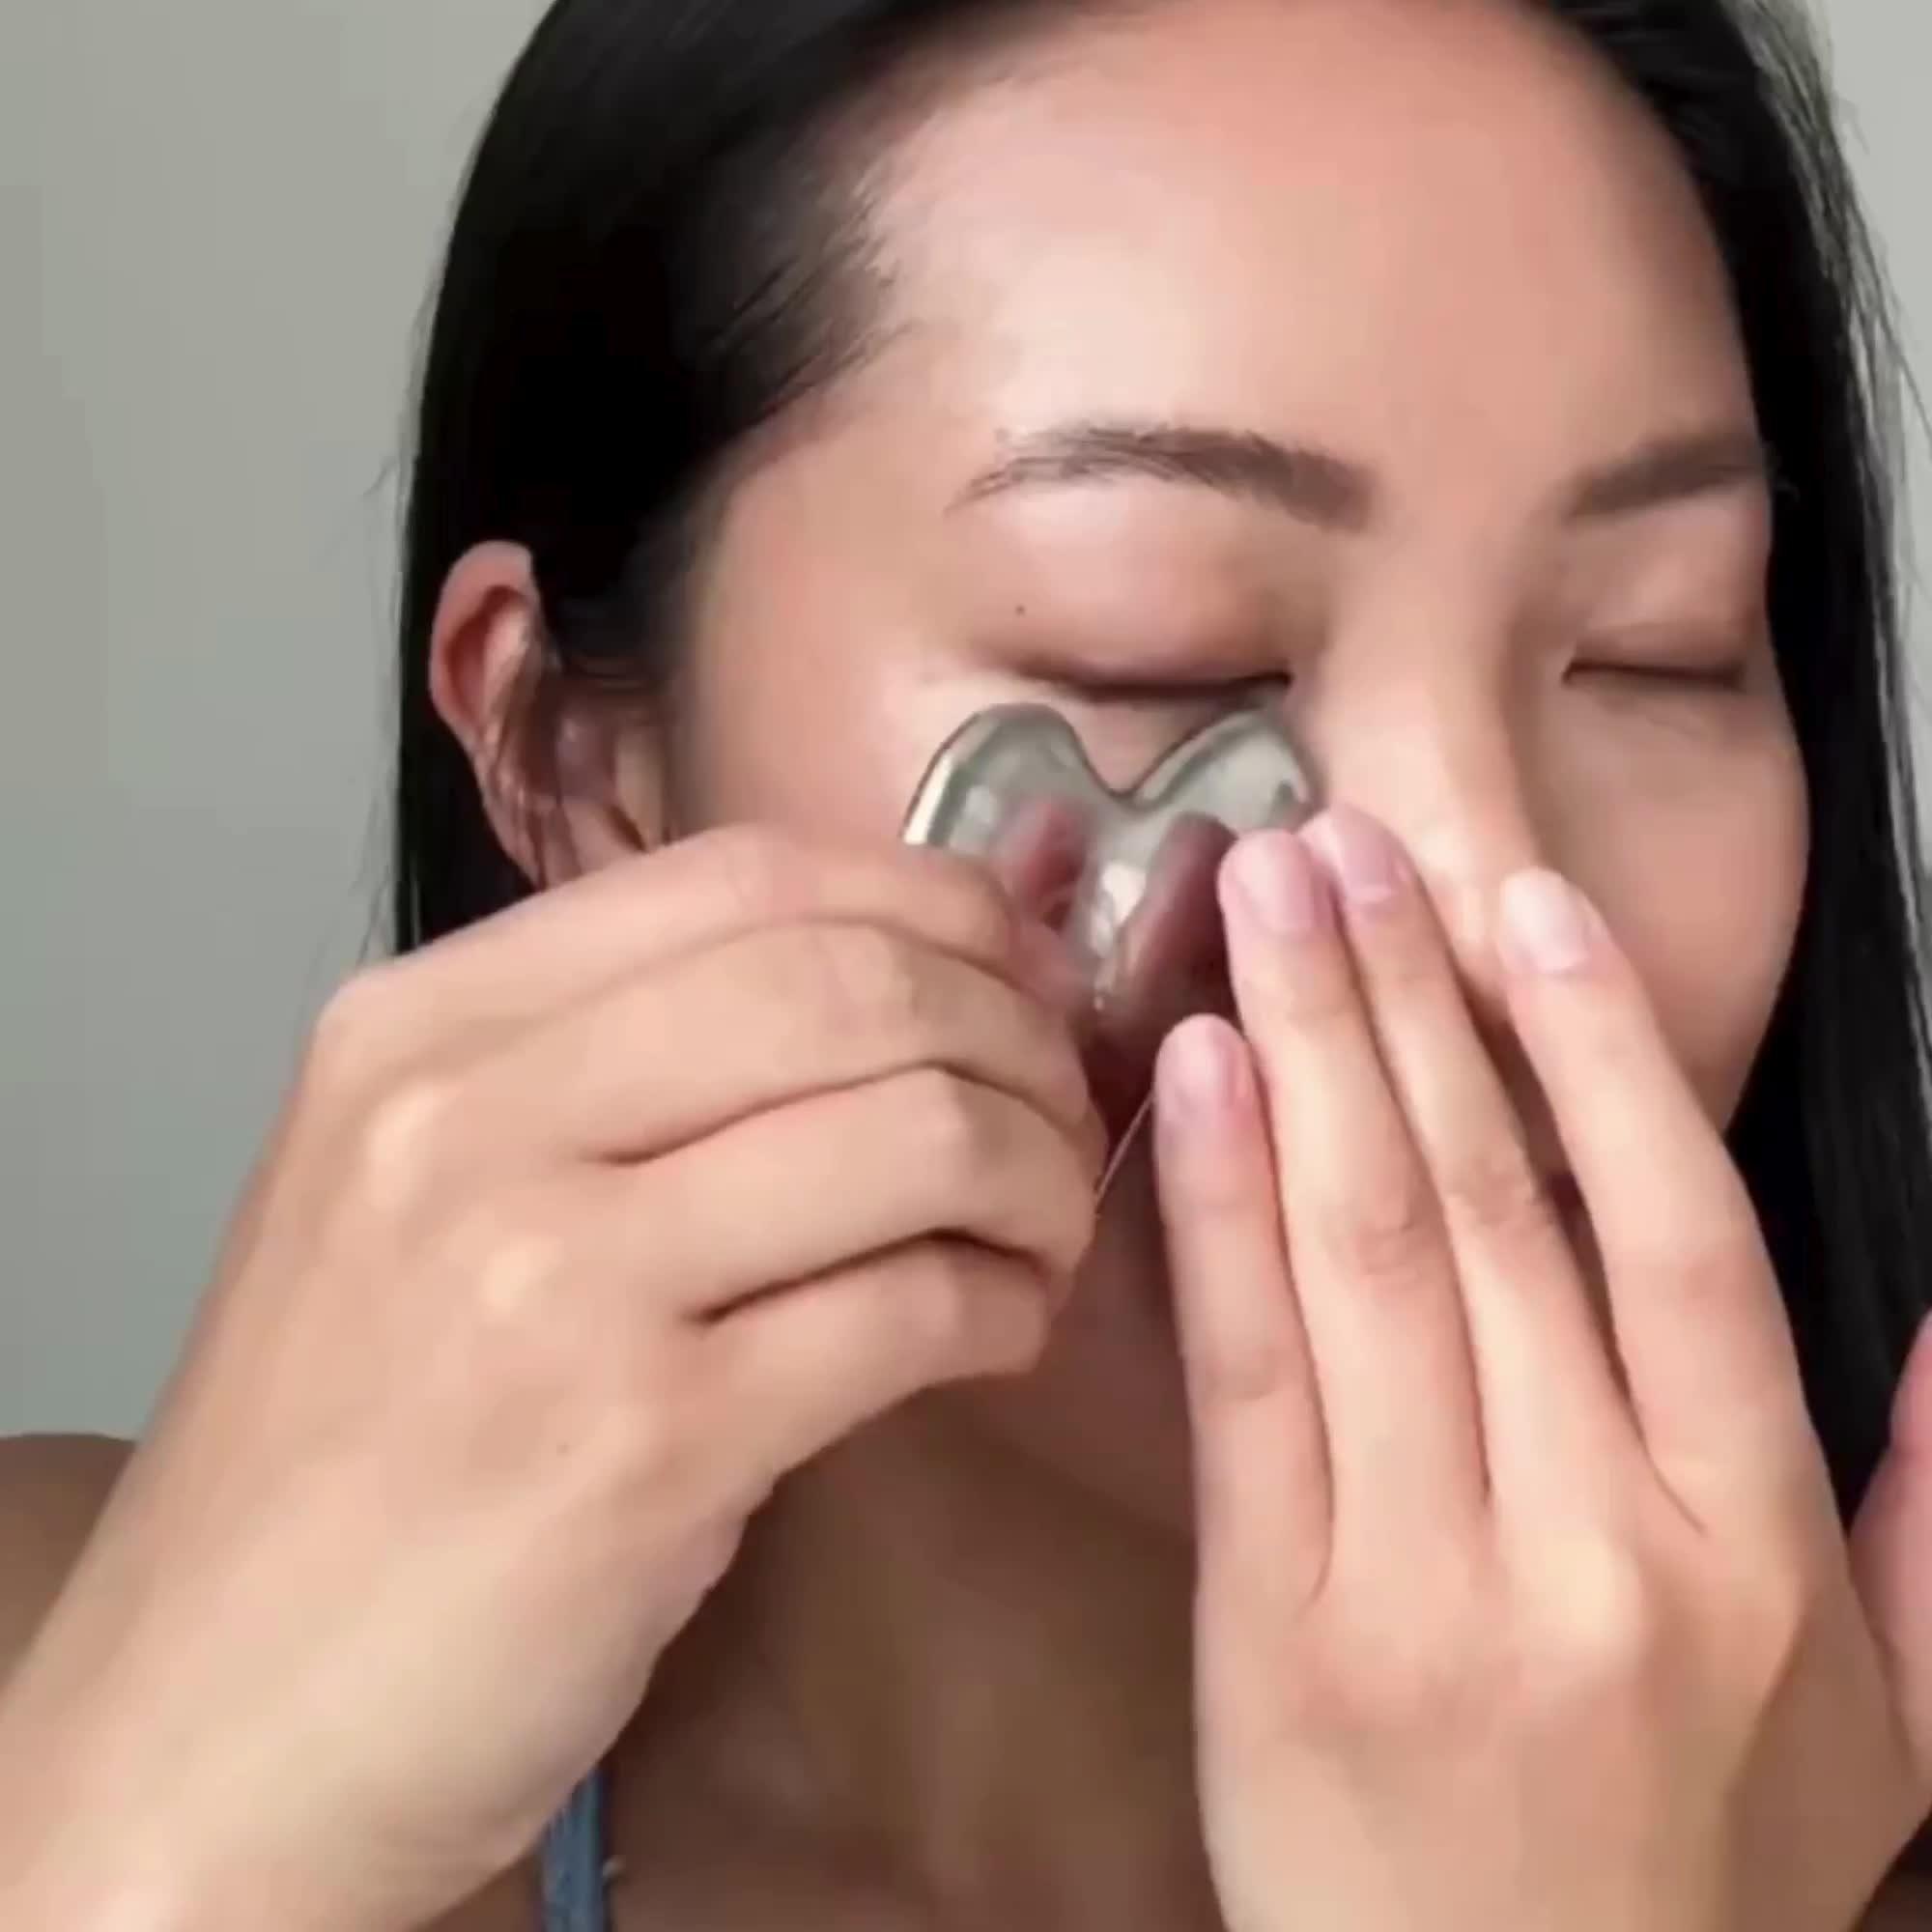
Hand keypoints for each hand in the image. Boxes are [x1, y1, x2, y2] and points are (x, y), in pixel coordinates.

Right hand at [0, 827, 1101, 1931]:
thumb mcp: (415, 1193)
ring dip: (1039, 1172)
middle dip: (1016, 1036)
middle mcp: (471, 1116)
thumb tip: (884, 978)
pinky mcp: (641, 1445)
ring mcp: (551, 1276)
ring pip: (915, 1130)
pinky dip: (1006, 1305)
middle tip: (1064, 1109)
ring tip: (1046, 1231)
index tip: (1013, 973)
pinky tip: (1002, 1330)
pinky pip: (914, 1306)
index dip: (933, 906)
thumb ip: (606, 1068)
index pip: (747, 875)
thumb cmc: (349, 1449)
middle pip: (853, 982)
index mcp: (422, 1026)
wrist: (217, 1722)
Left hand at [1156, 810, 1931, 1931]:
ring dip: (1310, 1049)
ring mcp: (1425, 1575)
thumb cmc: (1699, 1882)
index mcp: (1751, 1540)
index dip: (1601, 1052)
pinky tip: (1189, 1073)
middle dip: (1411, 998)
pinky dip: (1216, 1207)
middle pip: (1497, 1208)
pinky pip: (1248, 1376)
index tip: (1524, 909)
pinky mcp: (1276, 1621)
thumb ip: (1928, 1512)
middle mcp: (1598, 1535)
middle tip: (1344, 839)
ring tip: (1260, 897)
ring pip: (1368, 1255)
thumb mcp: (1885, 1721)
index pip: (1680, 1238)